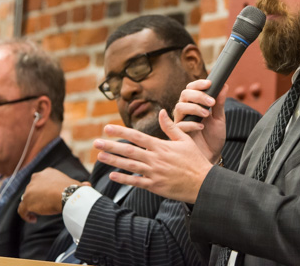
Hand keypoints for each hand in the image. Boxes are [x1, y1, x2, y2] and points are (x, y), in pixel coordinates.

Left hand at [17, 167, 84, 222]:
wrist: (67, 195)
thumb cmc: (73, 189)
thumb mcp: (76, 184)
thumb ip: (78, 185)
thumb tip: (88, 186)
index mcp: (47, 172)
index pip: (41, 181)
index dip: (44, 190)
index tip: (49, 198)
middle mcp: (36, 178)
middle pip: (33, 189)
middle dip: (37, 197)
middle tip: (44, 206)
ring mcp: (29, 189)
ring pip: (27, 199)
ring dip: (32, 206)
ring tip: (38, 214)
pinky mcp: (26, 201)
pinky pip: (22, 210)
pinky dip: (26, 215)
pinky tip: (33, 219)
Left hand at [94, 109, 214, 203]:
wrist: (203, 183)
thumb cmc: (195, 161)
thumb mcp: (185, 140)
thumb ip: (171, 126)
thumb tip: (161, 112)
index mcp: (161, 146)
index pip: (137, 136)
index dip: (121, 131)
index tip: (107, 127)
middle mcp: (155, 159)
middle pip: (129, 151)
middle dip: (111, 145)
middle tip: (96, 142)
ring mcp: (154, 173)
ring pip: (129, 166)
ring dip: (113, 161)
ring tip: (100, 156)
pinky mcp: (155, 186)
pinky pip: (136, 182)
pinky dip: (124, 179)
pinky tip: (113, 175)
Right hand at [173, 81, 227, 163]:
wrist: (212, 155)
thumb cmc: (214, 136)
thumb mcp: (219, 118)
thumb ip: (220, 103)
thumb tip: (224, 85)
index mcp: (194, 104)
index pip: (191, 88)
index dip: (198, 84)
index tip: (209, 83)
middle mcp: (185, 110)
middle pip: (184, 94)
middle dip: (198, 95)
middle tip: (212, 101)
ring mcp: (180, 121)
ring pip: (179, 107)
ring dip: (194, 108)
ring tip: (207, 114)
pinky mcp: (177, 134)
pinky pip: (180, 124)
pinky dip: (191, 124)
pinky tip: (201, 127)